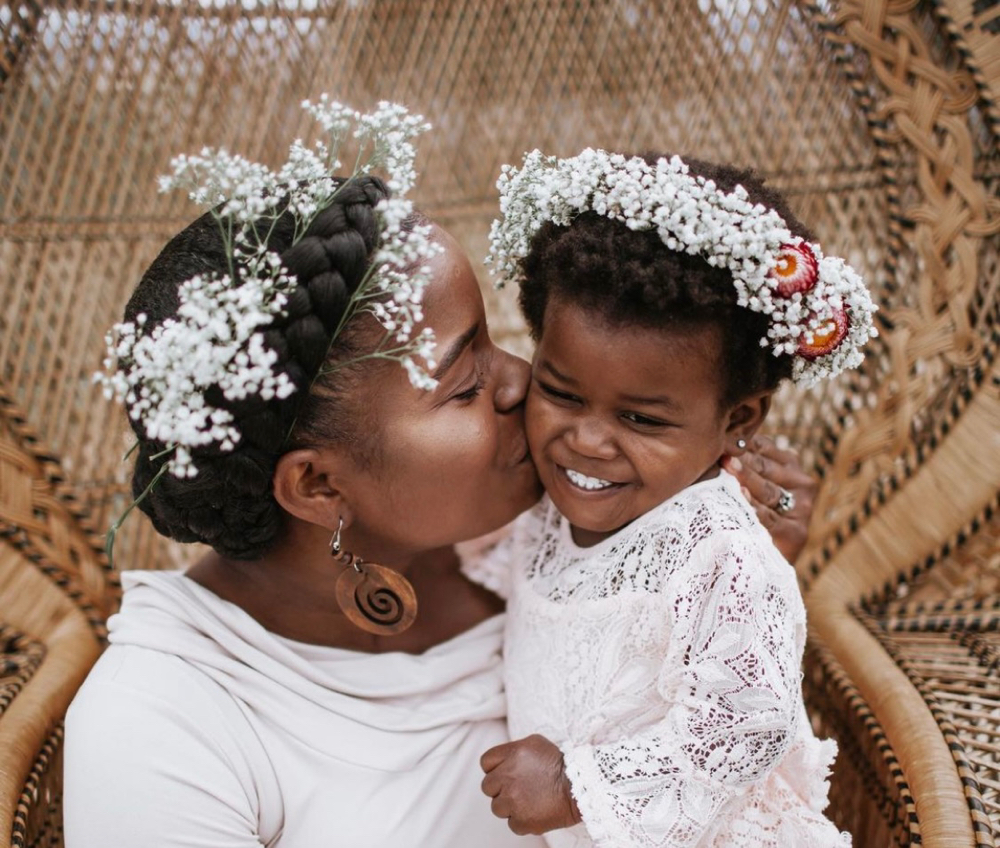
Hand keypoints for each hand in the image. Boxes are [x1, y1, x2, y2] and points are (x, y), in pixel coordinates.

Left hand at [480, 734, 581, 834]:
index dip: (494, 768)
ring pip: (497, 807)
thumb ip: (513, 749)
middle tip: (518, 788)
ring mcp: (513, 800)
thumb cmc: (559, 764)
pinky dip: (522, 820)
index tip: (505, 773)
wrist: (579, 788)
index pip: (486, 762)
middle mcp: (508, 776)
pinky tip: (535, 811)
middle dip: (500, 788)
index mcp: (512, 754)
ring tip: (528, 800)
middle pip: (488, 787)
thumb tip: (501, 759)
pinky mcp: (521, 820)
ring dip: (509, 806)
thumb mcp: (535, 743)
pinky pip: (512, 823)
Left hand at [720, 434, 816, 562]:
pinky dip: (753, 507)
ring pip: (768, 491)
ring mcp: (801, 510)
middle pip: (765, 468)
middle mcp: (802, 484)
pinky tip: (740, 496)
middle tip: (720, 451)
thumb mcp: (751, 484)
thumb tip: (717, 439)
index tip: (719, 437)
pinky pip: (768, 517)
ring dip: (746, 478)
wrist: (764, 561)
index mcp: (791, 466)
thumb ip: (743, 462)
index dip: (741, 442)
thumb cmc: (751, 514)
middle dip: (741, 459)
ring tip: (727, 466)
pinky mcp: (795, 534)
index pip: (764, 448)